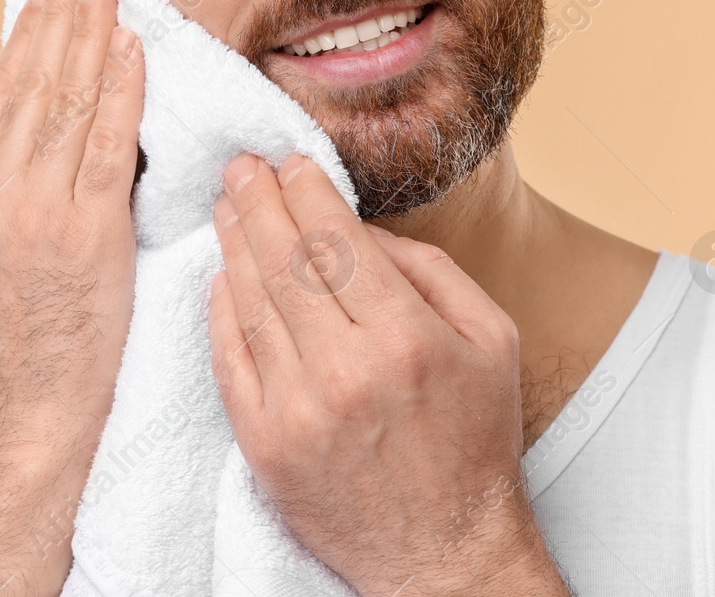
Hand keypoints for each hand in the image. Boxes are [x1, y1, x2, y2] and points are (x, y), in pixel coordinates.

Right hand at [0, 0, 142, 431]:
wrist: (27, 408)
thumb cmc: (19, 336)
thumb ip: (3, 186)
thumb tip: (36, 127)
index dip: (27, 32)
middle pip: (30, 81)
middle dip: (60, 13)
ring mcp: (34, 210)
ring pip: (66, 101)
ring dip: (90, 34)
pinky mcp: (86, 233)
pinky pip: (108, 146)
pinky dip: (122, 92)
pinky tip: (133, 51)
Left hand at [208, 153, 567, 596]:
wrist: (442, 553)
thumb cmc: (474, 440)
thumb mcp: (493, 340)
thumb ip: (433, 272)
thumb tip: (362, 229)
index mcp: (407, 338)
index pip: (338, 241)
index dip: (307, 192)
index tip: (290, 161)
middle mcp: (346, 371)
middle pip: (285, 262)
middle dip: (259, 202)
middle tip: (242, 165)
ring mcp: (297, 412)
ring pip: (252, 304)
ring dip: (234, 245)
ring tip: (227, 204)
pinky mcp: (264, 446)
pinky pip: (231, 360)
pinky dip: (220, 311)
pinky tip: (221, 275)